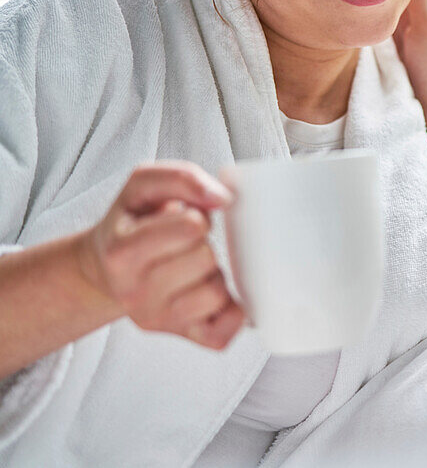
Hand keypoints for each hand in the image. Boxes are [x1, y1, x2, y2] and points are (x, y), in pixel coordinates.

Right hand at [75, 161, 245, 349]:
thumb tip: (224, 197)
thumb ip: (182, 179)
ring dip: (215, 275)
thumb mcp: (142, 186)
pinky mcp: (179, 336)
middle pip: (206, 259)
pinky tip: (215, 294)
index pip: (190, 227)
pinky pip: (224, 333)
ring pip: (217, 294)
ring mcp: (157, 319)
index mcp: (122, 252)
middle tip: (186, 245)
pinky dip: (232, 312)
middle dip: (204, 245)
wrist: (105, 267)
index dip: (197, 216)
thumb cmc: (132, 222)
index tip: (184, 219)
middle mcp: (134, 293)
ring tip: (195, 268)